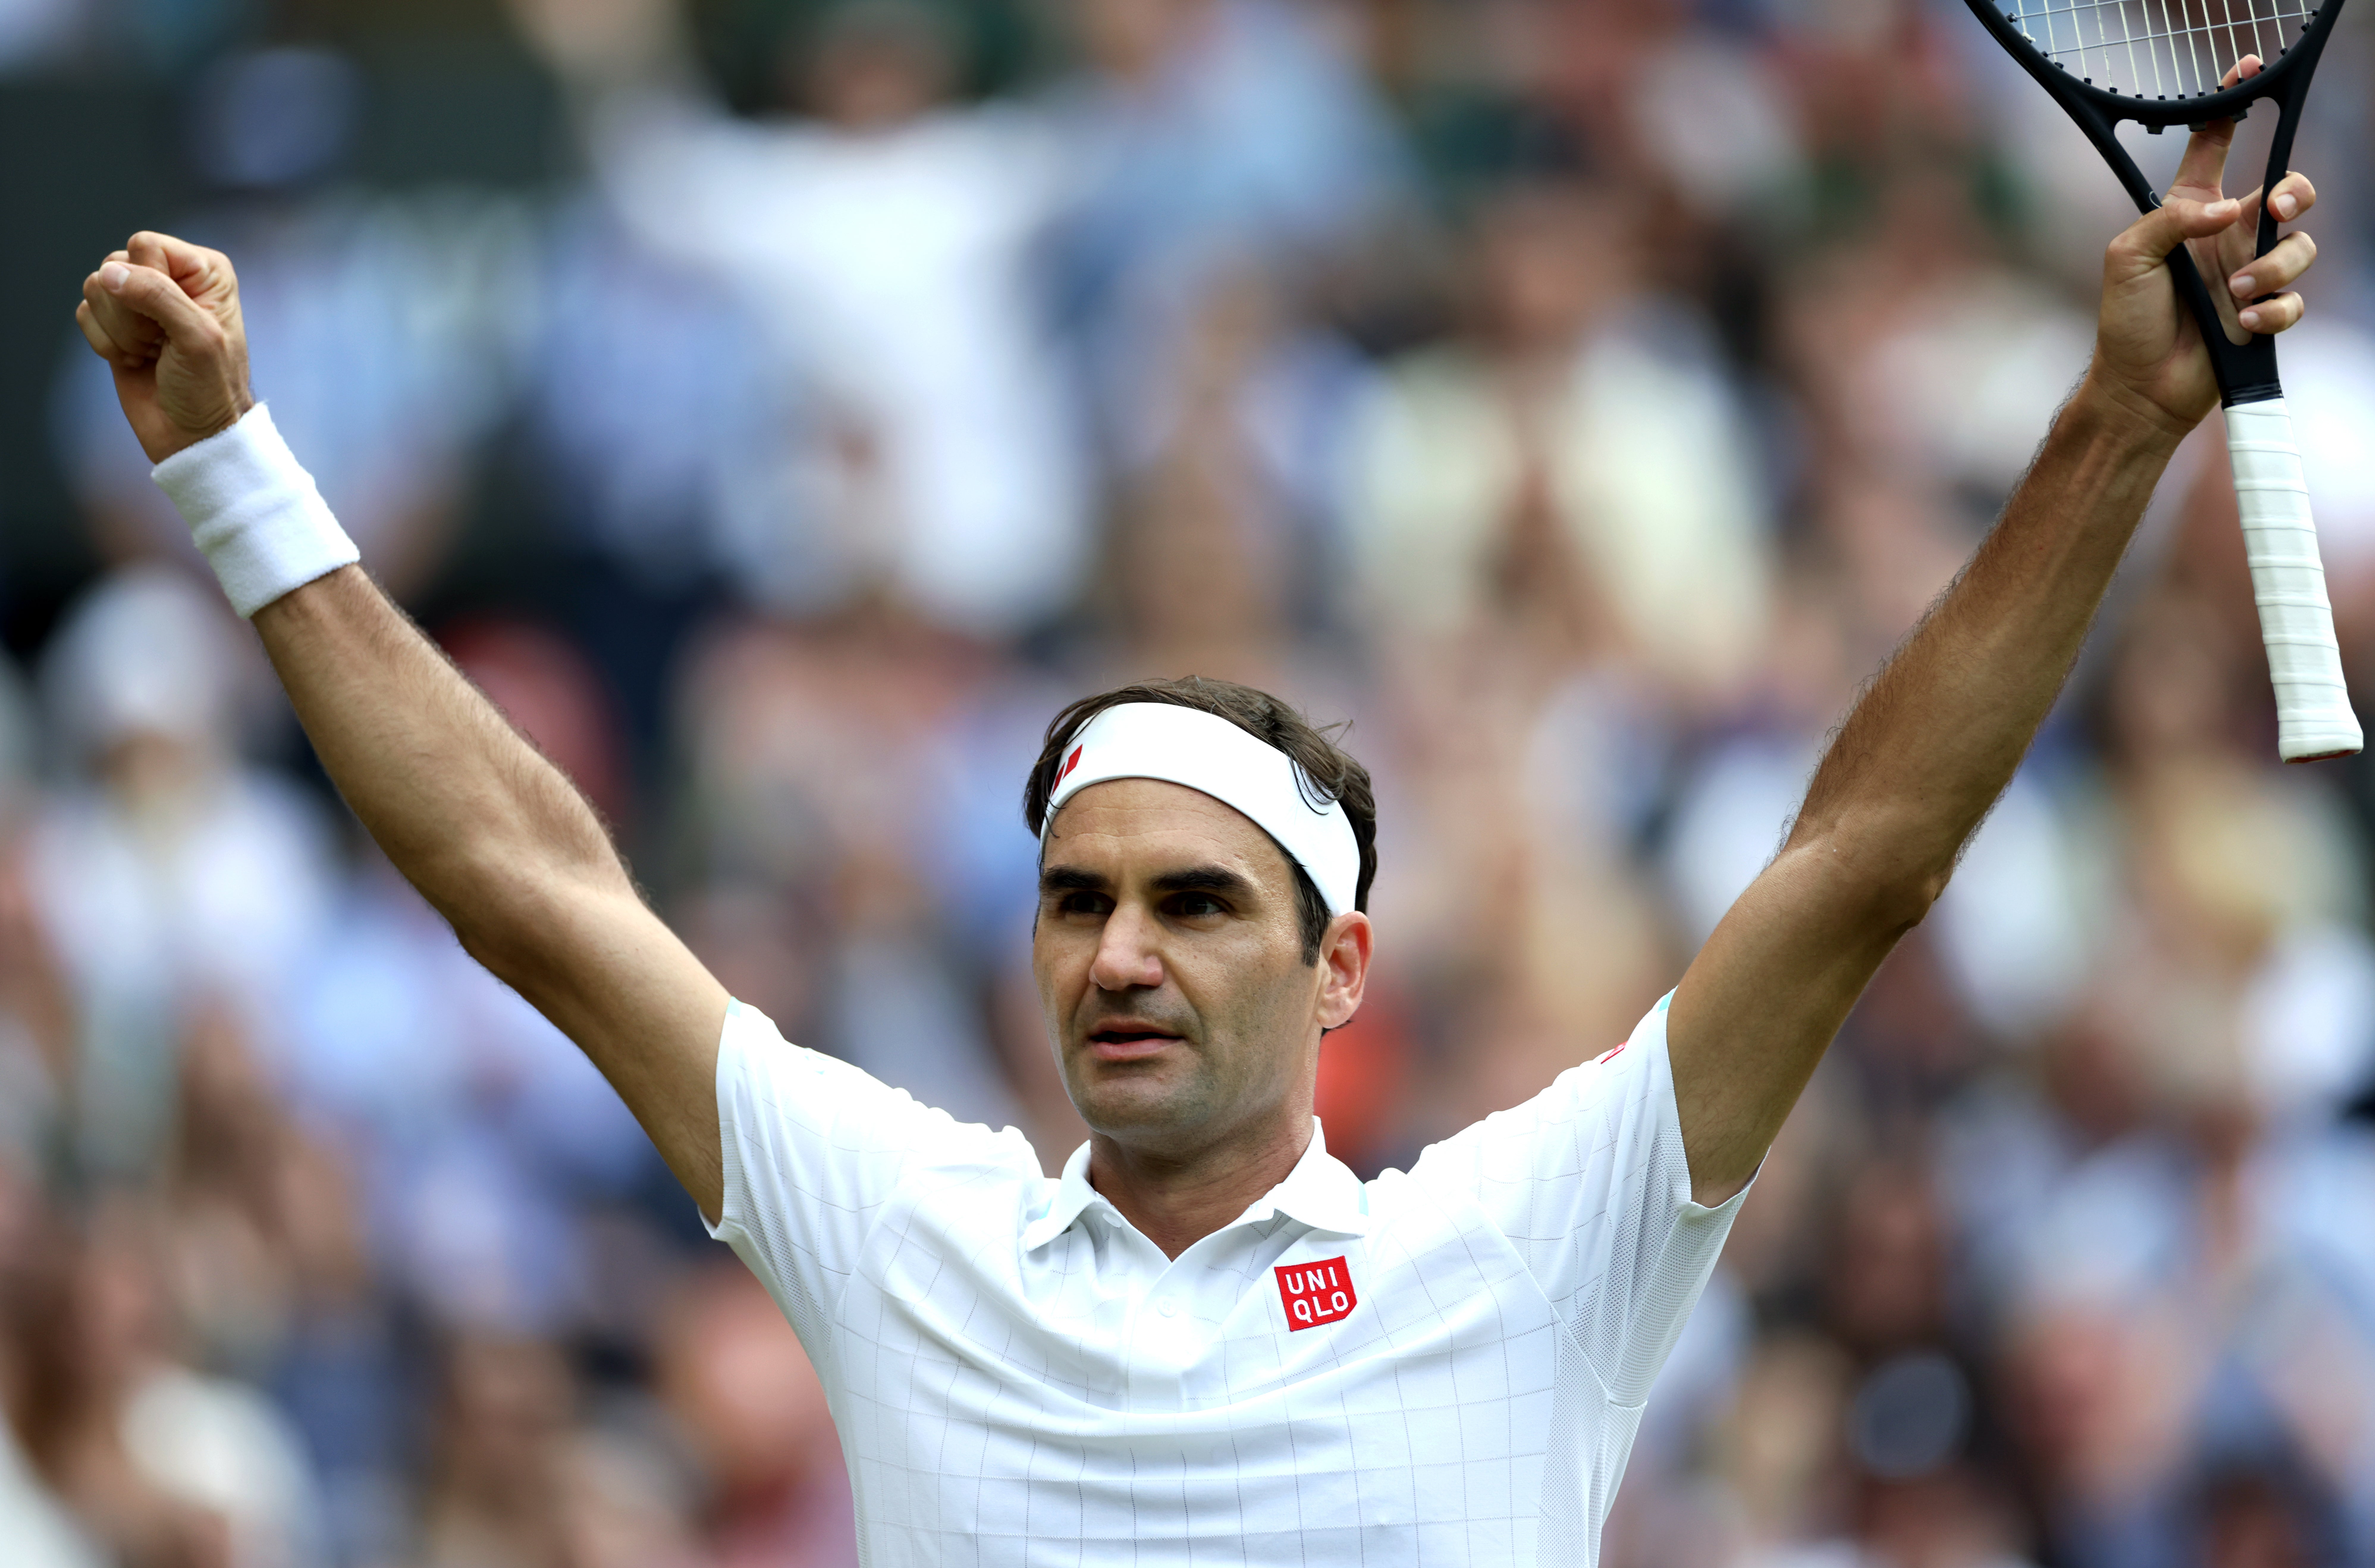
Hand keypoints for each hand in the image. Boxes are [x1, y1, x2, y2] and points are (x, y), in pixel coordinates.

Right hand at [75, 232, 253, 464]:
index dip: (148, 283)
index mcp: (203, 270)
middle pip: (114, 264)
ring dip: (120, 331)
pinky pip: (84, 313)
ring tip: (151, 352)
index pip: (145, 245)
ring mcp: (140, 300)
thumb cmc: (209, 387)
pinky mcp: (114, 323)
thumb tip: (109, 273)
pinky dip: (105, 343)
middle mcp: (171, 277)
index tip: (174, 322)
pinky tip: (135, 360)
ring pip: (96, 288)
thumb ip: (157, 296)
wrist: (193, 433)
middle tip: (162, 343)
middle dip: (131, 313)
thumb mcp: (197, 337)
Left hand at [2085, 56, 2317, 441]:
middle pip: (2289, 190)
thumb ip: (2172, 220)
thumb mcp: (2126, 258)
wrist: (2139, 386)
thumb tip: (2227, 209)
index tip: (2247, 71)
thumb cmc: (2126, 321)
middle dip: (2297, 194)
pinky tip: (2243, 325)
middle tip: (2276, 212)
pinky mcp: (2265, 311)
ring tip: (2236, 293)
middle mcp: (2227, 235)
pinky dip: (2272, 312)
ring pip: (2300, 247)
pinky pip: (2293, 300)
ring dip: (2273, 269)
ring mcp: (2250, 272)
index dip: (2231, 106)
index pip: (2215, 144)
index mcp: (2191, 211)